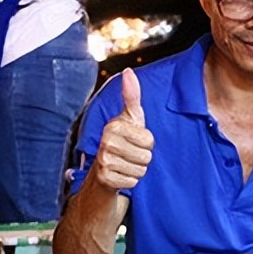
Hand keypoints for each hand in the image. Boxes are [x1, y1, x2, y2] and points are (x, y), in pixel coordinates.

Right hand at [89, 68, 153, 192]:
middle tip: (130, 155)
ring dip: (137, 170)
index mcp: (113, 126)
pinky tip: (120, 175)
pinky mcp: (105, 179)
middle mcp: (106, 142)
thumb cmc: (122, 141)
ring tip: (125, 164)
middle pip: (146, 156)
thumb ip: (132, 96)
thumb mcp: (130, 118)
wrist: (103, 171)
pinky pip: (133, 182)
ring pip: (140, 170)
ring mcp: (104, 161)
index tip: (134, 141)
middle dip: (142, 158)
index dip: (147, 143)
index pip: (149, 140)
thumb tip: (128, 71)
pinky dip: (130, 181)